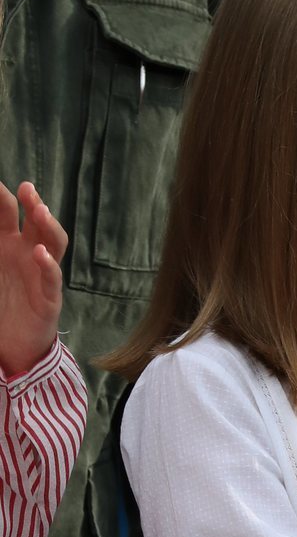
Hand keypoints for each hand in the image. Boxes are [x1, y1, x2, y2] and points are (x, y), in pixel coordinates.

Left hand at [0, 181, 67, 375]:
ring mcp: (40, 275)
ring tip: (40, 210)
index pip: (7, 212)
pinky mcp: (48, 300)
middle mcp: (27, 255)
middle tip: (25, 188)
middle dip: (32, 203)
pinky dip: (47, 265)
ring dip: (48, 226)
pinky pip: (52, 279)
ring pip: (52, 243)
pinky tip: (39, 253)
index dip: (2, 196)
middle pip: (35, 222)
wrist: (10, 347)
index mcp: (7, 244)